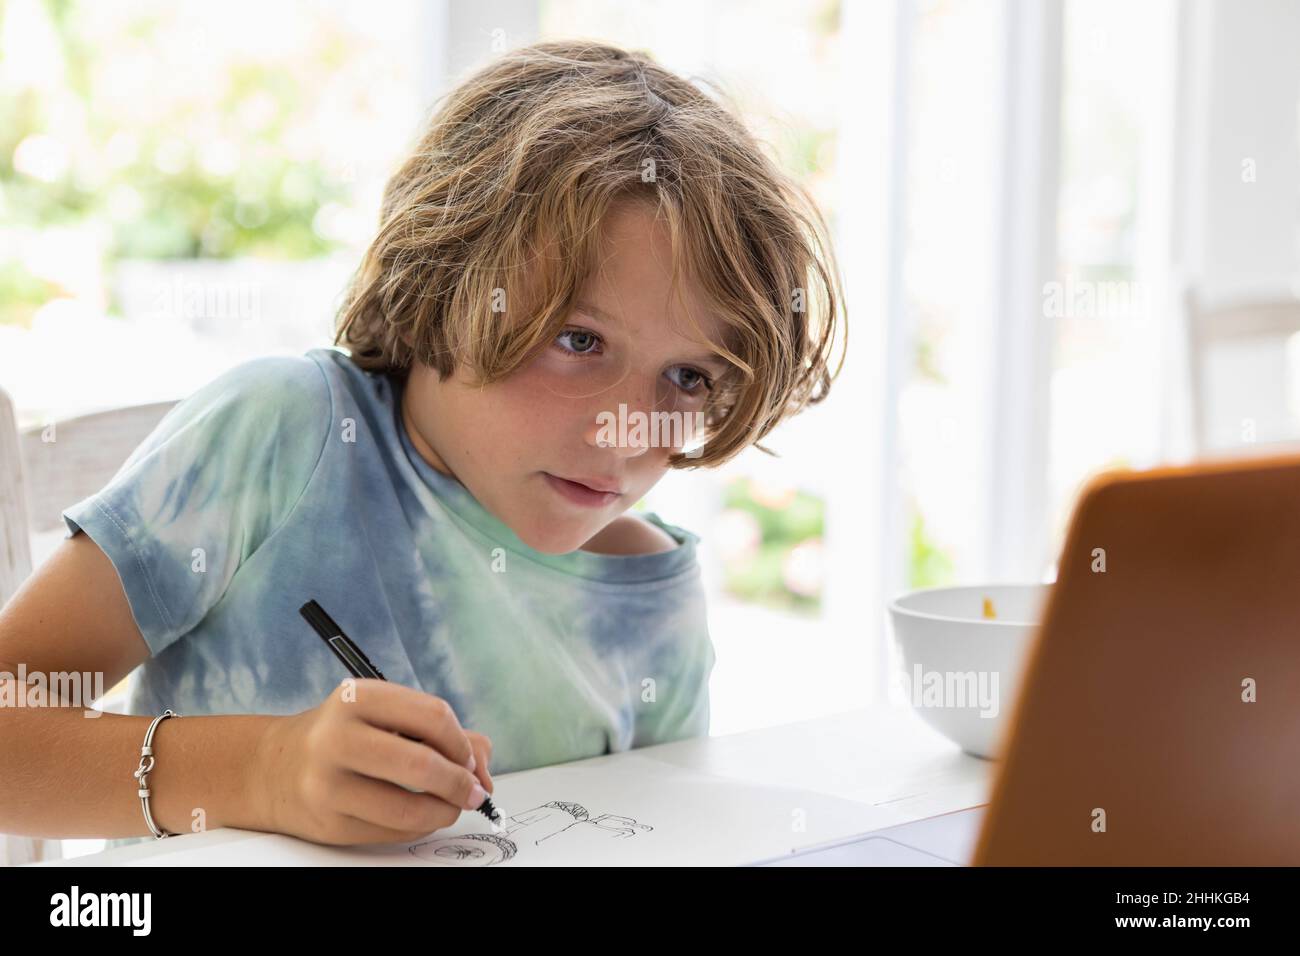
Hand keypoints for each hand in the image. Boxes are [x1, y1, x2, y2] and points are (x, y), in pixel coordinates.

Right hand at [254, 679, 493, 845]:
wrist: (273, 767)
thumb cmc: (345, 737)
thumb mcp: (385, 715)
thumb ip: (442, 734)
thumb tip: (484, 772)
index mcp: (359, 697)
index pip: (433, 717)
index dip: (462, 743)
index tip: (470, 759)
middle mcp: (338, 736)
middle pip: (422, 765)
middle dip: (460, 783)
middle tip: (472, 791)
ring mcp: (328, 783)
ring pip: (409, 808)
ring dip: (444, 811)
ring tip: (450, 806)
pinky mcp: (328, 822)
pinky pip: (392, 832)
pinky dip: (418, 827)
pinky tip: (420, 816)